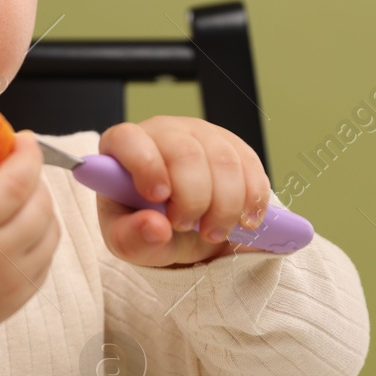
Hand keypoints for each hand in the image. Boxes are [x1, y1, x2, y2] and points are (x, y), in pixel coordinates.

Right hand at [0, 118, 60, 350]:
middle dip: (33, 177)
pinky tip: (15, 225)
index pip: (15, 184)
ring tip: (15, 194)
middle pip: (39, 205)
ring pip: (49, 230)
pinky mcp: (17, 299)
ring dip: (40, 205)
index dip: (27, 155)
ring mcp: (8, 284)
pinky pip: (46, 257)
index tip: (21, 139)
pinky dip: (40, 234)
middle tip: (14, 166)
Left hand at [95, 116, 271, 266]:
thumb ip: (133, 237)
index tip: (159, 198)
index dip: (145, 165)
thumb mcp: (128, 243)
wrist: (182, 230)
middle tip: (188, 227)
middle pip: (185, 152)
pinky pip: (250, 165)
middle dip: (193, 198)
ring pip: (223, 159)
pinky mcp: (233, 146)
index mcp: (123, 148)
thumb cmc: (146, 226)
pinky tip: (244, 222)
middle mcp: (163, 132)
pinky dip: (252, 198)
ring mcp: (201, 134)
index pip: (128, 139)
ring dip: (225, 205)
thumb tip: (154, 227)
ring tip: (214, 232)